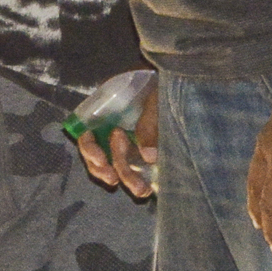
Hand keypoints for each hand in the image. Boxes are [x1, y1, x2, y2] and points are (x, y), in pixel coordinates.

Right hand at [78, 78, 160, 199]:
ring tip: (140, 191)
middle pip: (98, 151)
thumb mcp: (157, 96)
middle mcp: (112, 123)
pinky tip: (147, 188)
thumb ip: (150, 123)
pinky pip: (134, 165)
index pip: (86, 129)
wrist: (184, 79)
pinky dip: (138, 178)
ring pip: (115, 162)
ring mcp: (128, 137)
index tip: (102, 161)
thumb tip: (148, 156)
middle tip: (118, 181)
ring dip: (124, 178)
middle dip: (107, 169)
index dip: (90, 147)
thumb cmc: (166, 82)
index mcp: (107, 107)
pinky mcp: (144, 148)